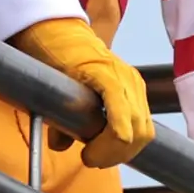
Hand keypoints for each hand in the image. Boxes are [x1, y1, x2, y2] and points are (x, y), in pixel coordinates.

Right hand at [10, 17, 156, 167]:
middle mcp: (134, 85)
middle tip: (92, 159)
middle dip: (119, 155)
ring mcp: (123, 78)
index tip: (99, 159)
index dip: (123, 154)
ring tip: (88, 153)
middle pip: (143, 134)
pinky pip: (119, 108)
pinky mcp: (105, 72)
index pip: (143, 133)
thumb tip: (62, 147)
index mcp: (132, 92)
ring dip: (112, 150)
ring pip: (135, 128)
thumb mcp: (71, 99)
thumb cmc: (59, 66)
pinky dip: (113, 132)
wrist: (50, 33)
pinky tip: (94, 145)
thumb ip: (71, 122)